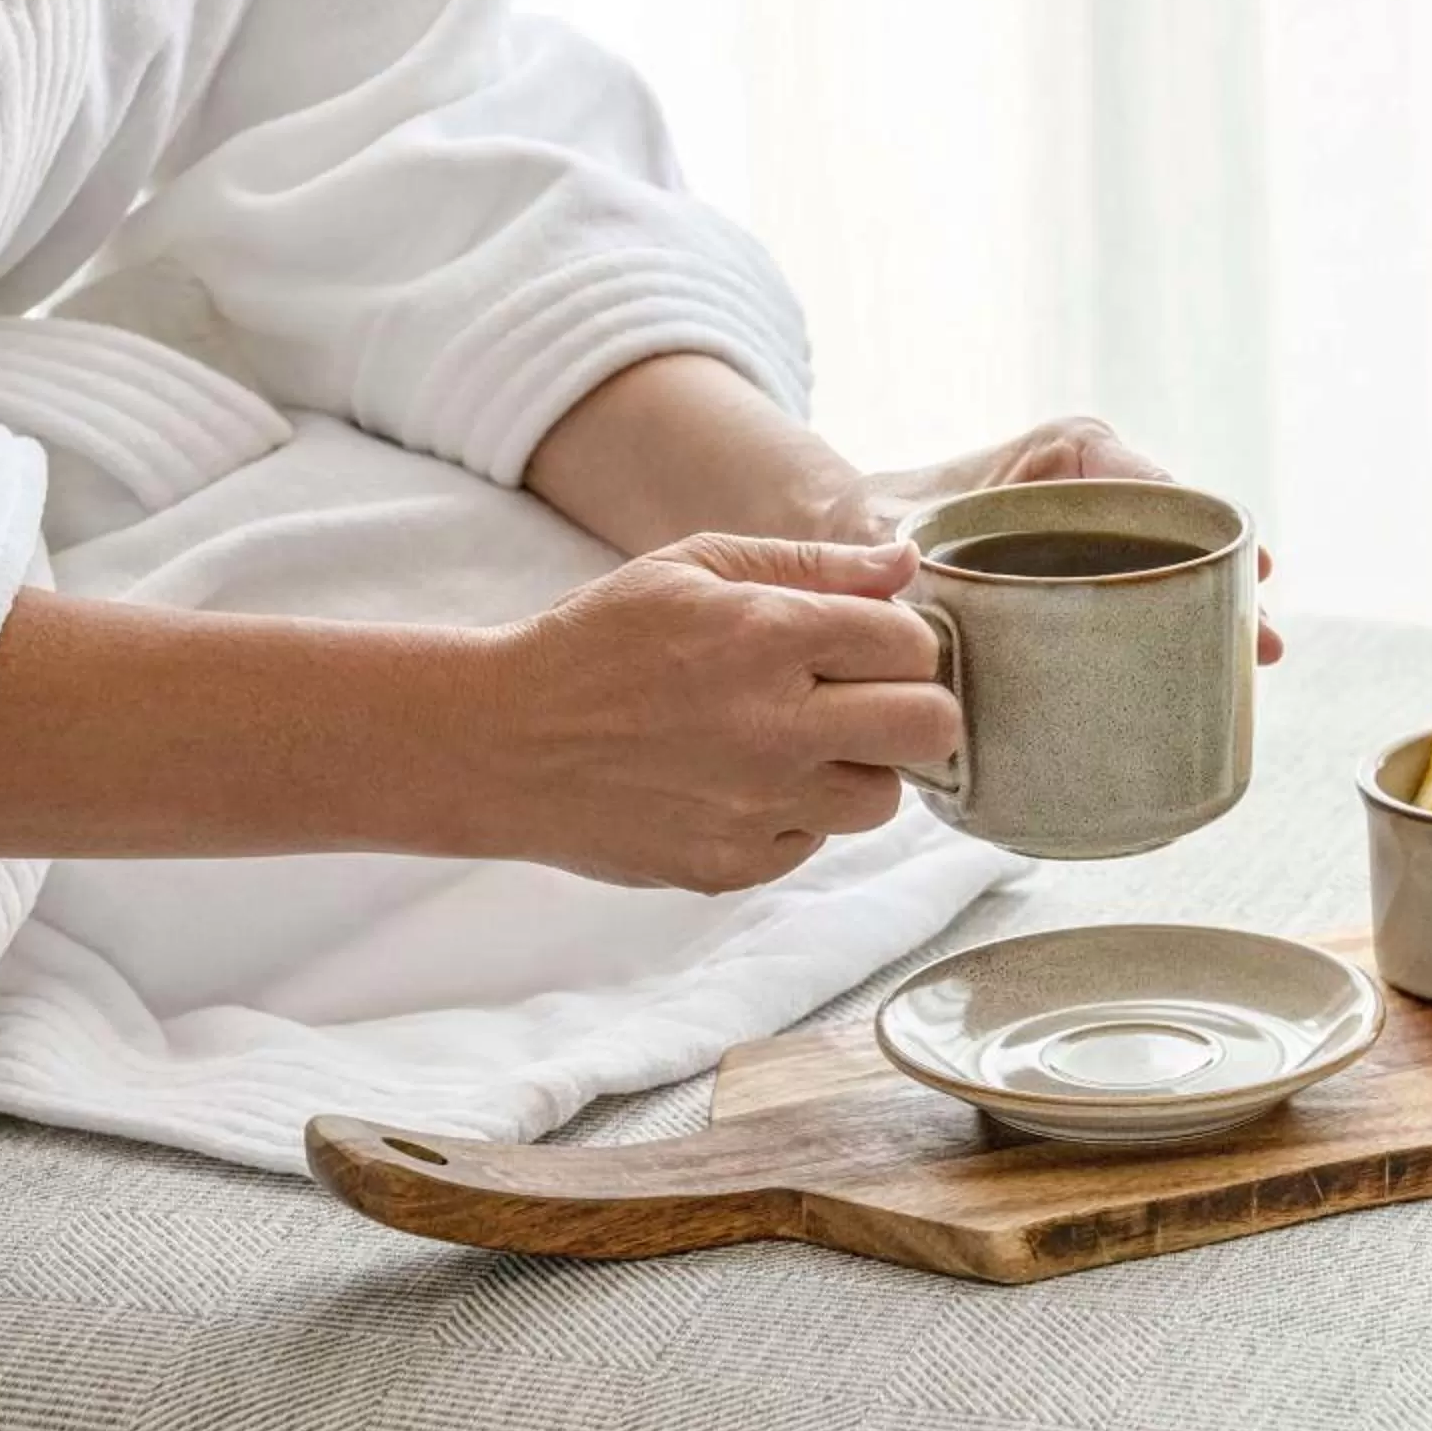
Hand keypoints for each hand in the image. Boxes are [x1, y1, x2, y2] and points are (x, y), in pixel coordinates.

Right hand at [476, 534, 958, 892]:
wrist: (501, 744)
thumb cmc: (597, 643)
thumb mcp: (693, 569)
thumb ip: (810, 564)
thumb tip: (905, 565)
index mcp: (767, 636)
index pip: (913, 645)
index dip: (902, 642)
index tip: (868, 648)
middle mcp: (775, 728)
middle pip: (930, 728)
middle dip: (913, 707)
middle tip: (866, 702)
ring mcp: (758, 808)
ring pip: (883, 799)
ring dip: (856, 769)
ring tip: (794, 745)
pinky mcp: (734, 866)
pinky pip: (813, 843)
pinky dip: (794, 816)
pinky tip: (739, 784)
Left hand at [825, 414, 1282, 664]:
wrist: (857, 533)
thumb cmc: (874, 523)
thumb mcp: (883, 536)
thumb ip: (889, 565)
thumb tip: (906, 602)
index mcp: (1062, 455)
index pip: (1150, 485)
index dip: (1202, 530)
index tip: (1246, 568)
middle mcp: (1094, 482)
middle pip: (1179, 528)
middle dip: (1224, 581)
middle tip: (1263, 641)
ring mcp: (1099, 527)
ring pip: (1172, 562)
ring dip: (1212, 609)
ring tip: (1255, 660)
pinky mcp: (1094, 566)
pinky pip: (1147, 587)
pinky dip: (1178, 622)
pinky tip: (1207, 669)